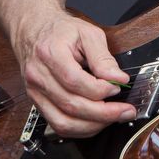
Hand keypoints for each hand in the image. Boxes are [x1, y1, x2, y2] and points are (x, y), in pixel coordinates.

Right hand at [12, 11, 136, 137]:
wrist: (33, 30)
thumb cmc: (60, 30)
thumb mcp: (87, 33)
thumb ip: (103, 57)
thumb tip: (118, 78)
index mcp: (50, 54)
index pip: (75, 81)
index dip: (100, 89)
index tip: (118, 87)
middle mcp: (38, 76)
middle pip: (71, 105)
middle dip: (103, 113)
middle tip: (125, 111)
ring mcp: (35, 92)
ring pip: (63, 122)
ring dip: (92, 125)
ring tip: (113, 118)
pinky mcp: (37, 102)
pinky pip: (58, 125)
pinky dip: (80, 129)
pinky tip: (96, 121)